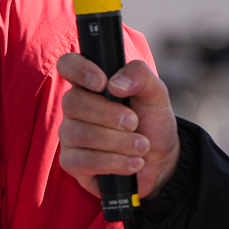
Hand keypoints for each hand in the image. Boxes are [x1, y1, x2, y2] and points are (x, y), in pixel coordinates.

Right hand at [55, 54, 181, 200]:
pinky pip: (82, 161)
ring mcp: (70, 134)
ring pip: (80, 134)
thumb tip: (115, 83)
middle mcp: (75, 107)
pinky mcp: (71, 162)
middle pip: (72, 102)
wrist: (160, 160)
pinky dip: (112, 163)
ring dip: (117, 142)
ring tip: (142, 147)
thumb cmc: (151, 121)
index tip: (102, 84)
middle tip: (134, 123)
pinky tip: (132, 163)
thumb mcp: (156, 94)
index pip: (68, 65)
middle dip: (109, 115)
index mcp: (90, 83)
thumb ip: (140, 76)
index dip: (79, 70)